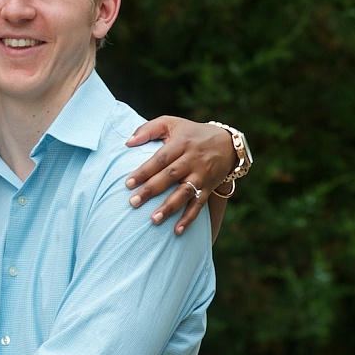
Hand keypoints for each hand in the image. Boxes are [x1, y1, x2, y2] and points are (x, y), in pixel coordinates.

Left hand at [125, 117, 236, 233]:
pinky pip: (199, 204)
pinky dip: (189, 218)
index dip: (144, 171)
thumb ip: (148, 130)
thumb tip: (127, 143)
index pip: (160, 158)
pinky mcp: (209, 187)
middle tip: (133, 202)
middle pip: (170, 176)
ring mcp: (202, 175)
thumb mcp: (171, 123)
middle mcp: (192, 160)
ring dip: (169, 207)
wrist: (227, 143)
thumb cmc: (190, 133)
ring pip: (185, 193)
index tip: (128, 183)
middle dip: (152, 190)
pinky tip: (177, 230)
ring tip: (153, 220)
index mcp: (181, 143)